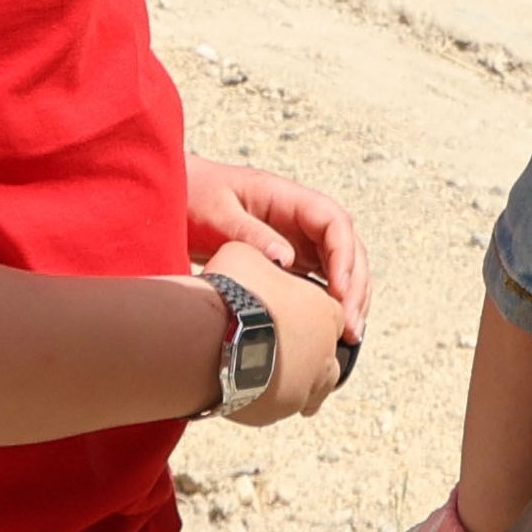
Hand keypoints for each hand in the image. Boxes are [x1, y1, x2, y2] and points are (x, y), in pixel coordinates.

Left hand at [183, 155, 368, 343]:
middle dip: (355, 285)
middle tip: (352, 326)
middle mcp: (300, 217)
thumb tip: (286, 259)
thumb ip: (250, 234)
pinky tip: (332, 328)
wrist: (175, 197)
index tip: (340, 291)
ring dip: (350, 296)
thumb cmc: (194, 197)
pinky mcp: (290, 258)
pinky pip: (322, 276)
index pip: (334, 221)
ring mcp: (297, 237)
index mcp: (287, 197)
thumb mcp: (216, 213)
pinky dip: (332, 300)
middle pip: (346, 246)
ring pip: (340, 263)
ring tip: (350, 335)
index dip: (344, 256)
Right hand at [199, 247, 352, 424]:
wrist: (210, 338)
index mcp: (326, 311)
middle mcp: (324, 351)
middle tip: (286, 347)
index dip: (312, 313)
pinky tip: (252, 388)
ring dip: (298, 381)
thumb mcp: (249, 255)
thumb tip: (259, 260)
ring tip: (275, 376)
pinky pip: (282, 406)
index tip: (294, 314)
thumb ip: (264, 261)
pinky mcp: (280, 410)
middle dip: (312, 352)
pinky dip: (271, 398)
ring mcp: (305, 386)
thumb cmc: (233, 290)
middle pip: (329, 355)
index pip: (332, 314)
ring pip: (314, 389)